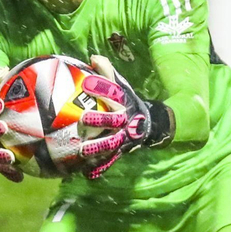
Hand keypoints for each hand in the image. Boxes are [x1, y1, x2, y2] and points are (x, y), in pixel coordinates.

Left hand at [77, 56, 164, 179]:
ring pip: (110, 144)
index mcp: (124, 103)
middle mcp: (124, 121)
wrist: (148, 124)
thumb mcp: (120, 86)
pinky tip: (86, 174)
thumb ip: (107, 72)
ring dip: (97, 147)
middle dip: (99, 120)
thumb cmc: (127, 102)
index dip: (102, 87)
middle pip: (113, 120)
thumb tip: (93, 56)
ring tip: (82, 150)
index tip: (86, 83)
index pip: (114, 93)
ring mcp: (123, 138)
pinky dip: (99, 169)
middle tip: (83, 119)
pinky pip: (109, 161)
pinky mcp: (120, 152)